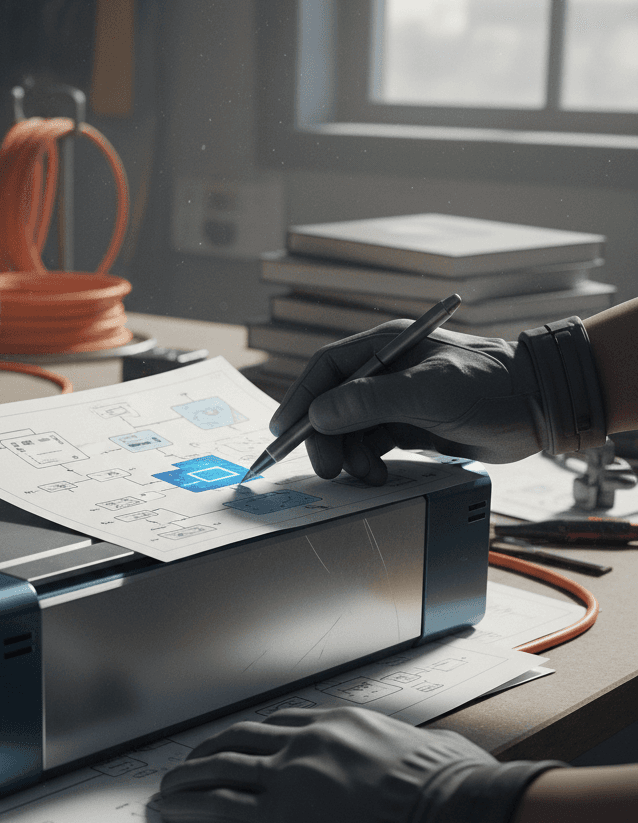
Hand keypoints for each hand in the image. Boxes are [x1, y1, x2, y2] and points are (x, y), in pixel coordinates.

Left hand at [159, 707, 562, 822]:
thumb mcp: (435, 750)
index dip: (252, 735)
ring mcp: (292, 774)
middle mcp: (310, 739)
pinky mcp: (283, 816)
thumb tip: (433, 751)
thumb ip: (414, 748)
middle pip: (242, 736)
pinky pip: (221, 806)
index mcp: (342, 723)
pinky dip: (191, 806)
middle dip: (210, 748)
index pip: (281, 723)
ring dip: (189, 775)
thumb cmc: (462, 790)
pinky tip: (173, 811)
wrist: (462, 821)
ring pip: (221, 766)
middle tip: (190, 759)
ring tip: (169, 785)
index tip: (237, 743)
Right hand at [268, 323, 544, 484]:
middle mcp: (386, 370)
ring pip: (350, 430)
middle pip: (333, 405)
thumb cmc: (492, 386)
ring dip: (348, 456)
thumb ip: (370, 400)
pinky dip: (367, 463)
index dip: (300, 399)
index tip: (282, 431)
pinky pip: (371, 445)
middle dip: (325, 438)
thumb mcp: (428, 391)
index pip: (327, 370)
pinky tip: (377, 476)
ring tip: (364, 476)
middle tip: (326, 468)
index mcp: (386, 347)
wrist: (540, 408)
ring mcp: (396, 399)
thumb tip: (320, 415)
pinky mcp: (410, 425)